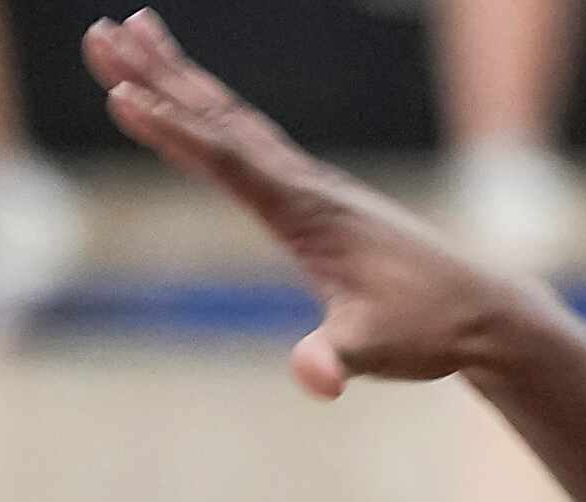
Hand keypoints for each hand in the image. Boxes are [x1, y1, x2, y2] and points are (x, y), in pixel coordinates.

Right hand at [84, 10, 554, 398]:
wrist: (485, 314)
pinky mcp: (321, 198)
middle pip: (220, 119)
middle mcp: (309, 186)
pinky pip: (253, 142)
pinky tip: (196, 101)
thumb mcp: (376, 351)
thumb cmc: (430, 331)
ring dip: (181, 77)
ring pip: (235, 120)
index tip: (122, 95)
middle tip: (100, 31)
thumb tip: (313, 381)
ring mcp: (316, 186)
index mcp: (310, 213)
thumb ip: (336, 360)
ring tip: (134, 31)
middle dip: (158, 76)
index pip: (230, 162)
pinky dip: (215, 113)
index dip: (175, 131)